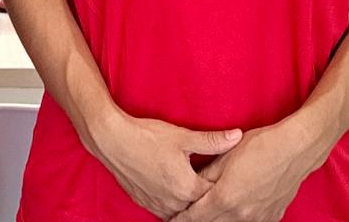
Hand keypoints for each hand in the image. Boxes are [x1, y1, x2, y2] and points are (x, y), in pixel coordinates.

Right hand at [87, 109, 242, 219]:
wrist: (111, 139)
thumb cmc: (147, 136)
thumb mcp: (182, 137)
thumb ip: (212, 141)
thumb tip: (237, 136)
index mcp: (188, 188)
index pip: (215, 195)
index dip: (224, 186)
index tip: (231, 178)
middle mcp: (174, 202)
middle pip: (199, 207)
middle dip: (207, 197)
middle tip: (213, 184)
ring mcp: (158, 205)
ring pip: (182, 212)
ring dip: (189, 204)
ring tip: (194, 190)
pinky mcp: (144, 203)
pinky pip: (165, 211)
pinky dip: (173, 205)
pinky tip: (175, 193)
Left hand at [169, 122, 320, 221]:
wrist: (295, 150)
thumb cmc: (259, 147)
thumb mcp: (225, 157)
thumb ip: (206, 176)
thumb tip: (192, 187)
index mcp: (226, 198)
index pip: (196, 217)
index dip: (181, 219)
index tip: (171, 220)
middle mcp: (241, 214)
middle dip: (196, 221)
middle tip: (183, 218)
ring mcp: (258, 218)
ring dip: (216, 221)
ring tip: (206, 214)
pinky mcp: (271, 217)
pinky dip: (236, 220)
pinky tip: (231, 213)